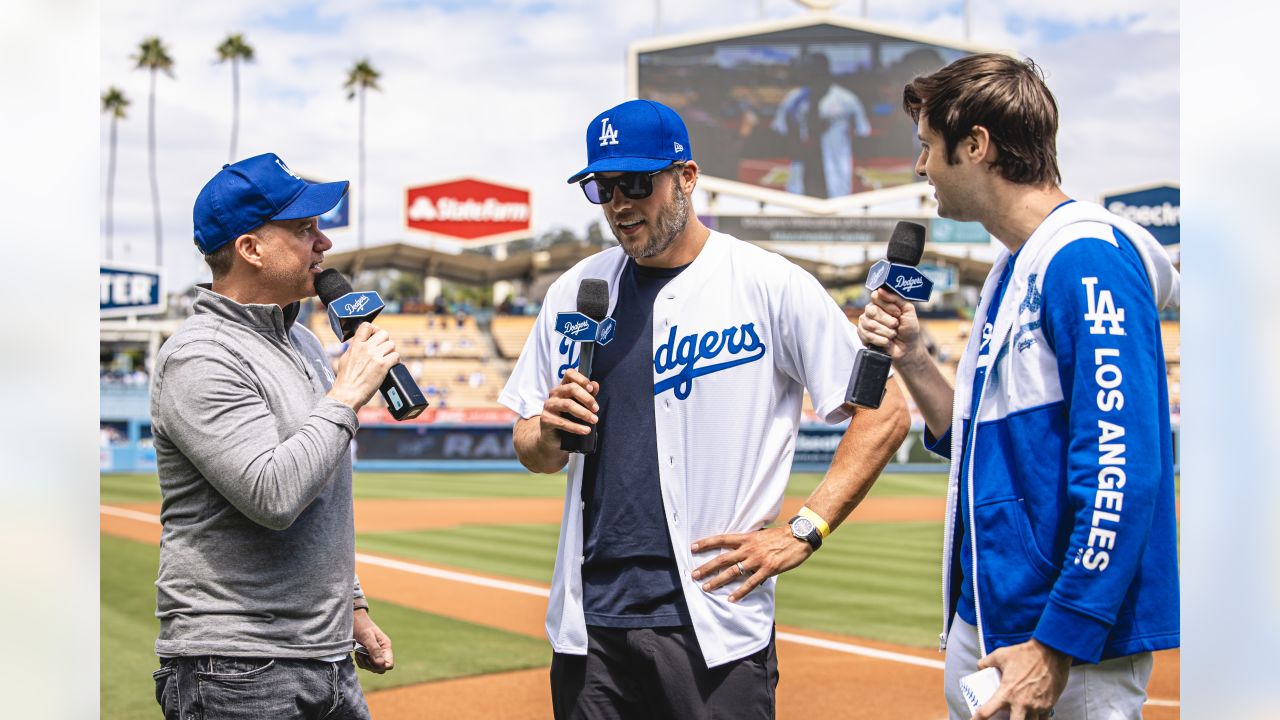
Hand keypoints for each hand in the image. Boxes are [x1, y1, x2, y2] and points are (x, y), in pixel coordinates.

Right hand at [327, 323, 398, 410]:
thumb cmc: (345, 380)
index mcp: (355, 345)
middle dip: (385, 341)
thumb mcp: (346, 359)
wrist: (347, 394)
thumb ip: (354, 349)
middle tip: (383, 350)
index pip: (367, 326)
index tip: (375, 336)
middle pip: (384, 333)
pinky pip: (396, 356)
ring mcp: (375, 356)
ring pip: (392, 344)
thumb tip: (360, 344)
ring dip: (391, 352)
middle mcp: (366, 348)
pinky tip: (391, 366)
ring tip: (387, 359)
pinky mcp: (383, 366)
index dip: (374, 329)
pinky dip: (396, 361)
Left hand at [352, 608, 393, 673]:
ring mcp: (374, 654)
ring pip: (372, 668)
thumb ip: (374, 650)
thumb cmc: (361, 625)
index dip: (381, 666)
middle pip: (380, 669)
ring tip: (359, 652)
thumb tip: (381, 664)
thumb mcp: (367, 636)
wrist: (353, 619)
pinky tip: (357, 653)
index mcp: (385, 646)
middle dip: (371, 665)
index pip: (389, 664)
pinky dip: (360, 661)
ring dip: (364, 663)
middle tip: (362, 655)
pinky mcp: (367, 655)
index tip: (370, 660)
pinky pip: (365, 666)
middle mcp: (382, 651)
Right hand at [535, 369, 598, 450]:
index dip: (581, 379)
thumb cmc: (568, 418)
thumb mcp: (580, 406)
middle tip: (596, 409)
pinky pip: (562, 422)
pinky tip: (585, 430)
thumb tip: (595, 385)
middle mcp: (554, 393)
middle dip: (586, 398)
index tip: (591, 389)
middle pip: (571, 388)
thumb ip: (588, 395)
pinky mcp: (545, 419)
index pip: (570, 374)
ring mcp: (548, 406)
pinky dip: (576, 427)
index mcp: (563, 387)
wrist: (552, 438)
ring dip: (583, 413)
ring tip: (594, 420)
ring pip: (567, 405)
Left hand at [690, 526, 812, 602]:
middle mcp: (749, 548)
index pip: (721, 539)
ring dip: (718, 580)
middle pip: (722, 558)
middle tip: (694, 575)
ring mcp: (757, 559)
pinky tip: (731, 599)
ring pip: (733, 572)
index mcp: (746, 538)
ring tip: (706, 588)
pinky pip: (751, 583)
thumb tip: (736, 548)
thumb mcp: (760, 534)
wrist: (799, 536)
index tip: (692, 548)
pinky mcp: (768, 569)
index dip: (706, 543)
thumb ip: (748, 541)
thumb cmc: (780, 535)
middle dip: (706, 567)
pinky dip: (740, 592)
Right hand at [857, 289, 923, 363]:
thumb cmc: (908, 328)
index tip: (898, 313)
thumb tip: (880, 290)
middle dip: (888, 321)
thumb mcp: (908, 310)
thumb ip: (897, 298)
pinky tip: (887, 341)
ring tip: (893, 335)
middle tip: (896, 325)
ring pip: (870, 325)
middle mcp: (871, 311)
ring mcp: (865, 323)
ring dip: (886, 332)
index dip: (887, 306)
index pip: (876, 297)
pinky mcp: (863, 335)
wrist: (907, 347)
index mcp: (881, 302)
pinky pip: (867, 336)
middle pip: (872, 311)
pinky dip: (881, 340)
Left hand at [972, 639, 1070, 719]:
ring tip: (1018, 716)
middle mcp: (1021, 703)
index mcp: (1006, 692)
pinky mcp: (1048, 705)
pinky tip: (1032, 717)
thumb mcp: (1001, 655)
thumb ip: (987, 662)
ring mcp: (1036, 706)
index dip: (977, 719)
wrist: (1052, 653)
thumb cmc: (1025, 653)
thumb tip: (979, 666)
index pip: (986, 712)